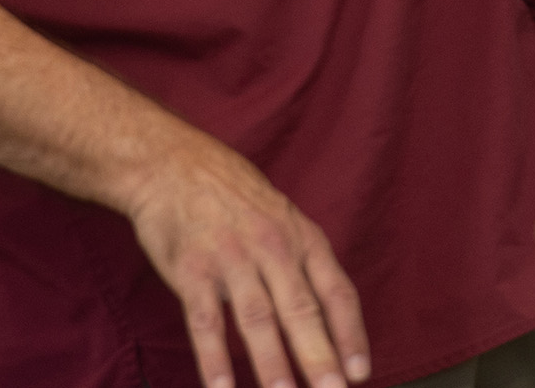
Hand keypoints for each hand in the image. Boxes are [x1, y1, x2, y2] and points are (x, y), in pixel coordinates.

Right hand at [125, 129, 370, 387]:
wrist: (174, 166)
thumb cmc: (234, 197)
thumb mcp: (283, 218)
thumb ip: (304, 265)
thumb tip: (329, 319)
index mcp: (303, 238)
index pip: (337, 292)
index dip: (351, 334)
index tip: (360, 372)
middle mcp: (273, 248)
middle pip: (302, 310)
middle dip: (319, 357)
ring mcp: (232, 259)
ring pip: (257, 319)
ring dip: (272, 364)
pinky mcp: (193, 270)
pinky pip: (206, 321)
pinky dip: (215, 359)